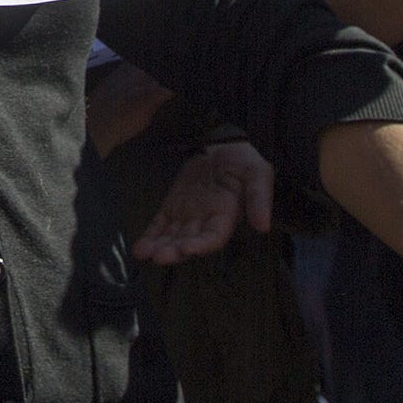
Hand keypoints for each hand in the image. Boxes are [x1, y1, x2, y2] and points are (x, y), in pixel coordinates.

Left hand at [133, 140, 274, 264]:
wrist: (224, 146)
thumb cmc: (244, 161)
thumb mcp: (258, 174)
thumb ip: (259, 199)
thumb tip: (263, 226)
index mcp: (226, 216)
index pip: (213, 237)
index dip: (201, 245)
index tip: (187, 248)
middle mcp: (205, 221)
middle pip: (189, 241)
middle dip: (174, 251)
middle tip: (160, 256)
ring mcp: (187, 216)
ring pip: (172, 237)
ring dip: (159, 247)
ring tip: (144, 253)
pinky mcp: (173, 207)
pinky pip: (160, 224)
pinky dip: (150, 236)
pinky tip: (139, 248)